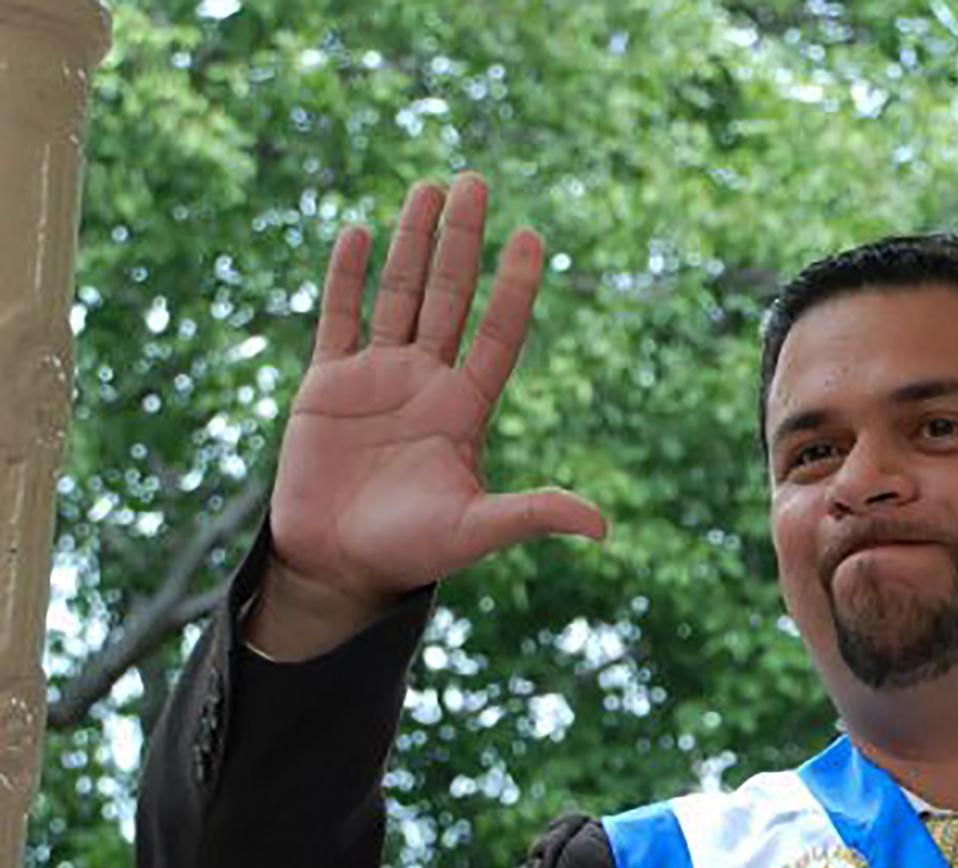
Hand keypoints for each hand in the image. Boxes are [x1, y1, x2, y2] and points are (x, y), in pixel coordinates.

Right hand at [253, 173, 604, 655]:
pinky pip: (340, 318)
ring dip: (413, 243)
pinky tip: (362, 233)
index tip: (533, 238)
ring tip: (430, 187)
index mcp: (465, 410)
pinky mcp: (326, 385)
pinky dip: (349, 276)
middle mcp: (426, 382)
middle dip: (462, 241)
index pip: (498, 334)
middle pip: (449, 297)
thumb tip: (602, 528)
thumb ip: (533, 515)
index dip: (514, 288)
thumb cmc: (412, 552)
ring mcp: (376, 378)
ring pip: (399, 295)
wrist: (339, 567)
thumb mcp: (478, 530)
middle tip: (476, 182)